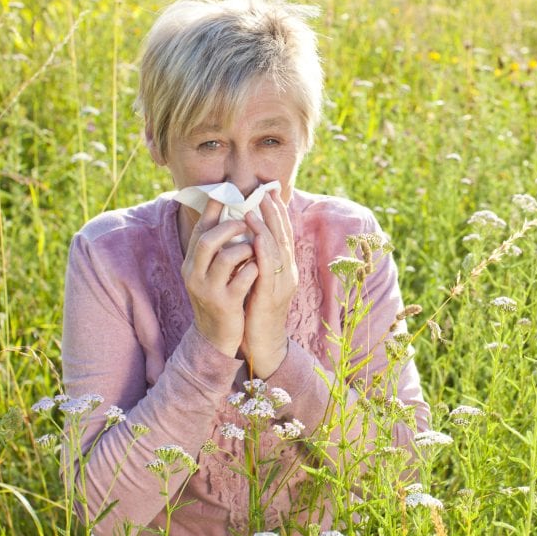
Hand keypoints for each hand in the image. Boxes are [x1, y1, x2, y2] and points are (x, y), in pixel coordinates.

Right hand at [182, 199, 256, 356]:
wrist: (216, 337)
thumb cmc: (220, 296)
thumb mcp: (211, 271)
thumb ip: (216, 248)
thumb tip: (228, 213)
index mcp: (191, 263)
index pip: (199, 230)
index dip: (212, 209)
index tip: (226, 191)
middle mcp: (194, 275)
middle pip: (207, 241)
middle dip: (230, 227)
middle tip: (247, 221)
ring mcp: (209, 291)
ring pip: (227, 258)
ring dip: (246, 249)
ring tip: (254, 248)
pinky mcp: (226, 304)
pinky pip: (243, 279)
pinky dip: (254, 269)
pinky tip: (259, 268)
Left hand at [240, 189, 297, 376]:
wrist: (263, 344)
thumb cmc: (257, 312)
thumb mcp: (259, 281)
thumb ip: (257, 261)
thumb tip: (248, 239)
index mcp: (285, 268)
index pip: (283, 236)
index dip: (278, 214)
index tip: (270, 194)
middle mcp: (288, 272)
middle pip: (284, 236)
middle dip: (275, 213)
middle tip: (266, 191)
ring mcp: (282, 283)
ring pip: (278, 248)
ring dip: (267, 226)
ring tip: (255, 207)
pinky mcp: (272, 294)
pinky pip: (269, 267)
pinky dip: (263, 249)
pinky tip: (255, 236)